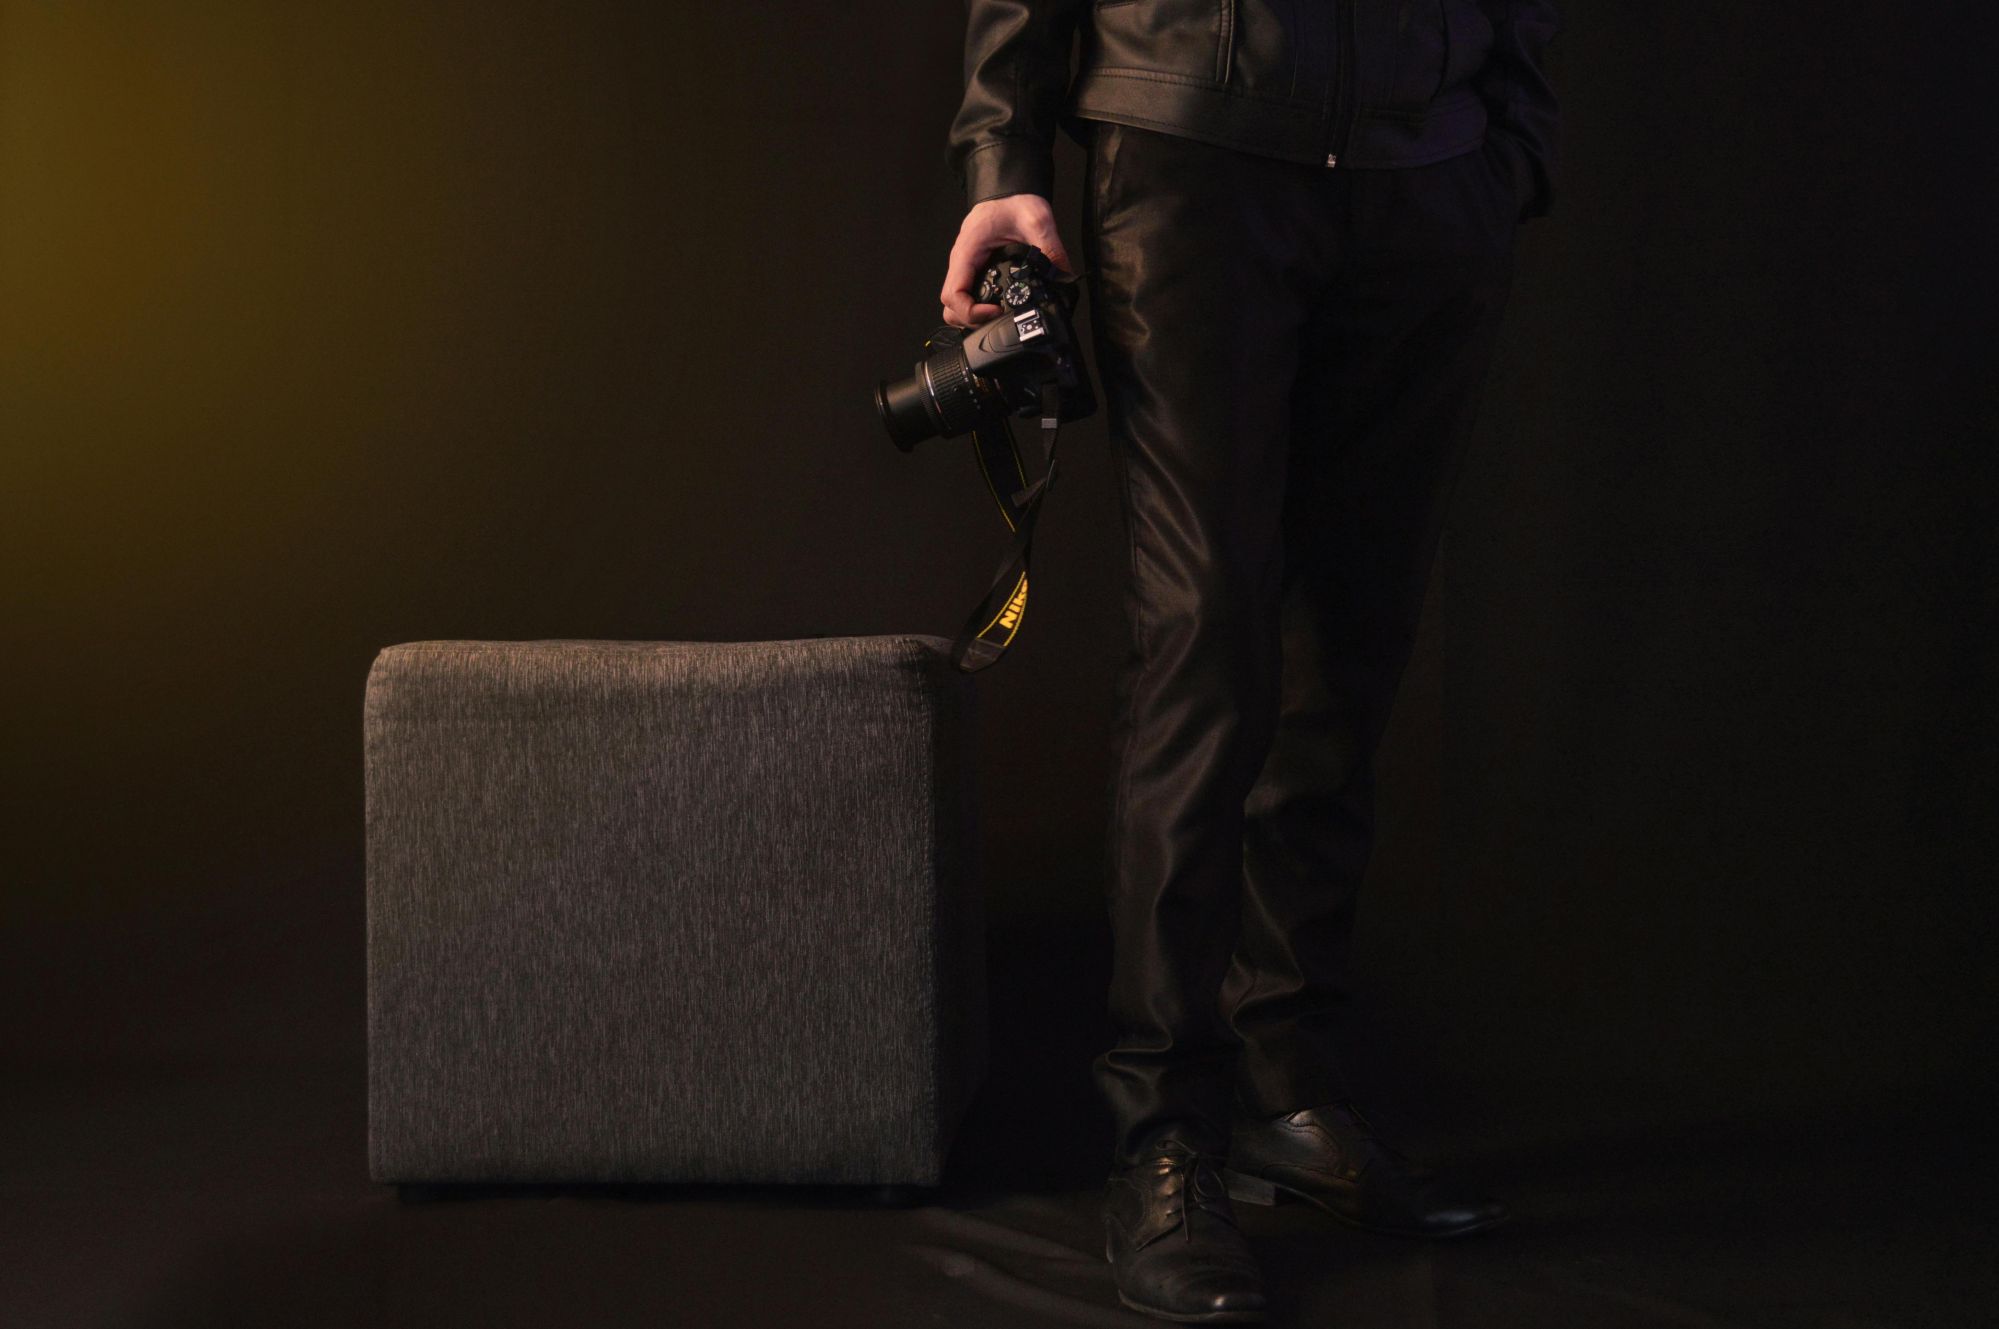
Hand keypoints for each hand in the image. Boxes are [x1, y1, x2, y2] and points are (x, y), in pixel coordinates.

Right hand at [939, 192, 1076, 327]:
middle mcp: (962, 262)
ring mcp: (966, 268)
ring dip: (973, 317)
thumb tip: (1064, 279)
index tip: (996, 312)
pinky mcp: (974, 270)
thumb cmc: (1015, 201)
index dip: (971, 312)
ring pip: (955, 305)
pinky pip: (967, 295)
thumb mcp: (1037, 223)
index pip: (953, 295)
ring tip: (1000, 316)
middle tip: (1000, 319)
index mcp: (968, 251)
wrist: (1010, 189)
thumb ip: (1051, 251)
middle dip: (972, 320)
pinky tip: (999, 306)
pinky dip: (978, 308)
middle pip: (950, 307)